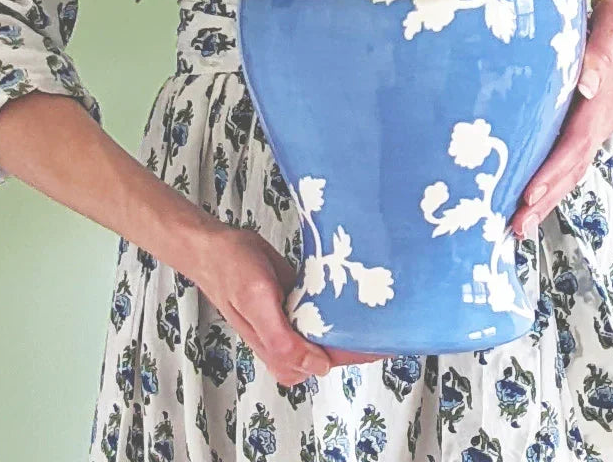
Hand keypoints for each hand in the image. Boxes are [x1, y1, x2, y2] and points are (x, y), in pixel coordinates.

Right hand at [193, 223, 385, 385]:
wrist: (218, 245)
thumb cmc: (231, 270)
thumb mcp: (255, 300)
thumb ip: (281, 340)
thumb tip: (317, 367)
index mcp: (282, 351)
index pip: (329, 360)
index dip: (359, 353)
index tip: (388, 340)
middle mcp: (290, 342)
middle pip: (335, 350)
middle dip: (363, 339)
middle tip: (394, 318)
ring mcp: (295, 323)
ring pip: (332, 332)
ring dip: (356, 323)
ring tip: (383, 306)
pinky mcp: (298, 303)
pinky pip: (325, 311)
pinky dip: (342, 306)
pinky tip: (359, 294)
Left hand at [508, 0, 612, 237]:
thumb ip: (602, 50)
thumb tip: (586, 82)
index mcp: (604, 96)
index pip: (575, 141)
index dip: (552, 170)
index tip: (528, 194)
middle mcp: (603, 116)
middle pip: (572, 165)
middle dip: (544, 198)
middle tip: (515, 228)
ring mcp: (602, 121)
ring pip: (574, 166)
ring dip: (549, 197)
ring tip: (520, 226)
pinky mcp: (597, 118)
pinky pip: (575, 155)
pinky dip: (557, 180)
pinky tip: (538, 196)